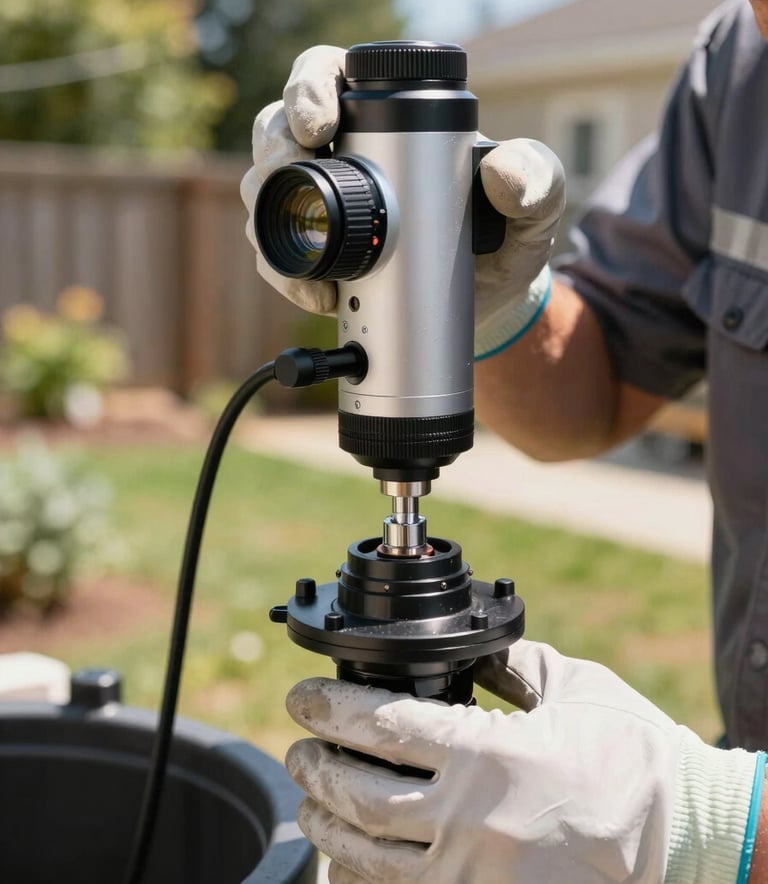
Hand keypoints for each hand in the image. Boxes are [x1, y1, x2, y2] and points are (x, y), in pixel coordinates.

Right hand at [240, 45, 565, 355]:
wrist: (486, 305)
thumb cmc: (508, 241)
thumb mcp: (537, 206)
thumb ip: (537, 178)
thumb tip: (502, 172)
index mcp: (389, 122)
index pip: (328, 77)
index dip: (308, 89)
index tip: (319, 125)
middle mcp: (345, 157)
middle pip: (277, 129)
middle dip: (275, 150)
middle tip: (293, 173)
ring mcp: (323, 208)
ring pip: (265, 190)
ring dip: (269, 214)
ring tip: (307, 246)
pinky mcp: (314, 256)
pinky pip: (276, 254)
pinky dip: (285, 274)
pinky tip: (318, 293)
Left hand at [285, 640, 759, 882]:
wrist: (684, 835)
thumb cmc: (630, 755)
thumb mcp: (570, 687)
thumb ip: (510, 664)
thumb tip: (472, 652)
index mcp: (489, 753)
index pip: (383, 723)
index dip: (330, 707)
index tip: (303, 696)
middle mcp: (470, 818)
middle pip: (360, 791)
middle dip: (315, 764)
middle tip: (298, 745)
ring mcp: (471, 875)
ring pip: (369, 851)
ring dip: (326, 821)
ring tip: (309, 798)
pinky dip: (362, 872)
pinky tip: (349, 853)